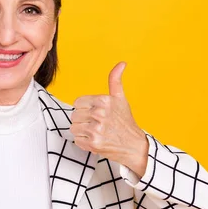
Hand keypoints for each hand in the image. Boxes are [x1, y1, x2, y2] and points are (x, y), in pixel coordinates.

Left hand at [70, 62, 148, 177]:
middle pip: (74, 115)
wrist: (134, 145)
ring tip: (96, 132)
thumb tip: (122, 63)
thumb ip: (115, 80)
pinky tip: (96, 140)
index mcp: (104, 100)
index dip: (84, 109)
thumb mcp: (120, 98)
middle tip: (97, 124)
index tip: (95, 113)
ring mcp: (96, 129)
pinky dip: (84, 142)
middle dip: (83, 120)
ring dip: (82, 131)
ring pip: (74, 128)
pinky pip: (77, 140)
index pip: (77, 103)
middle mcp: (99, 114)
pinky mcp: (93, 143)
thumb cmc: (125, 121)